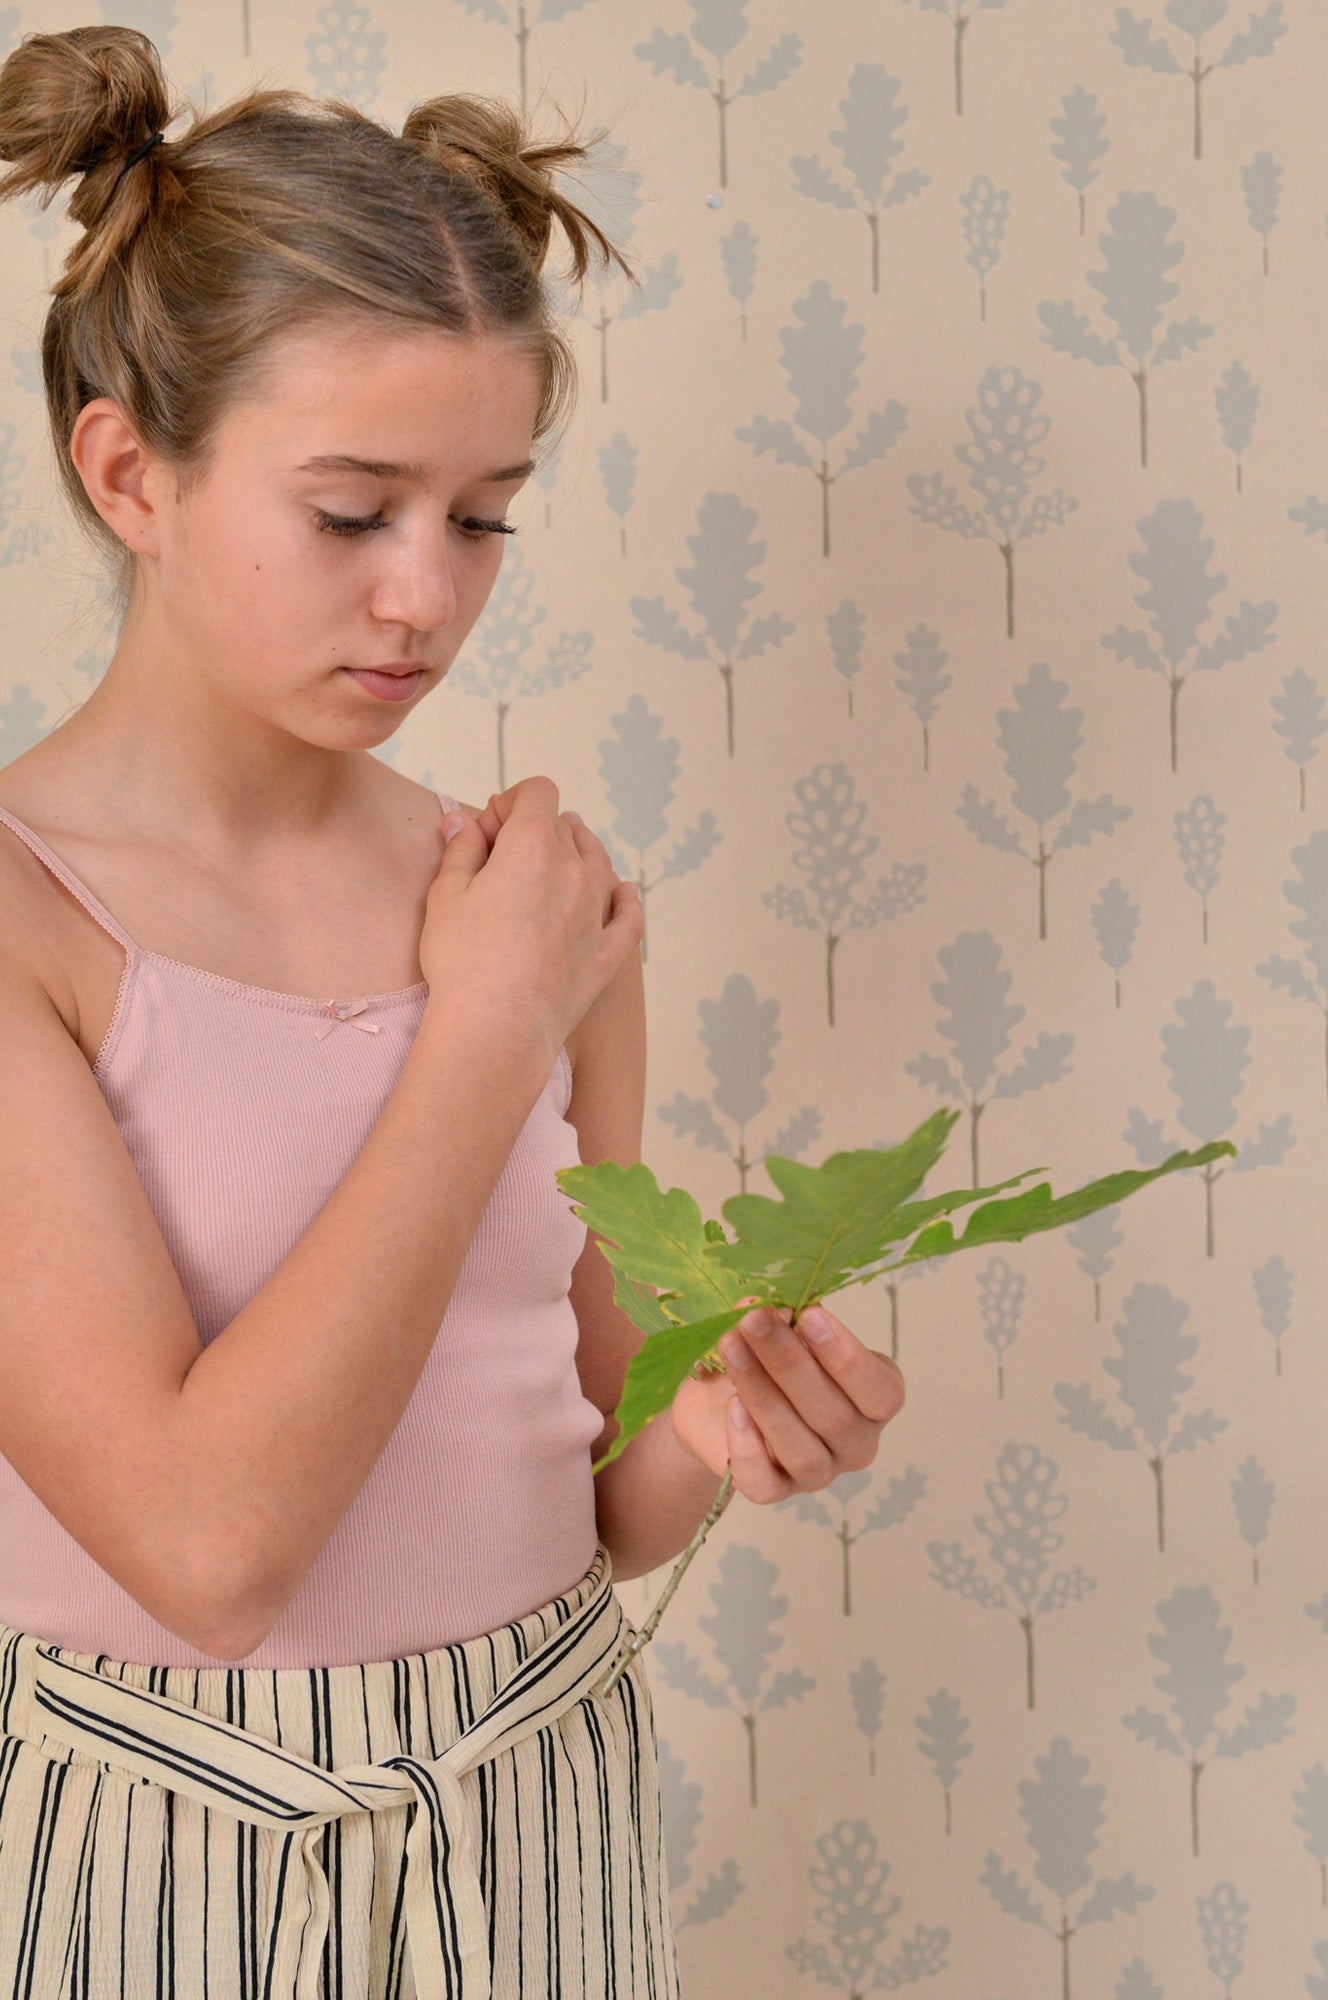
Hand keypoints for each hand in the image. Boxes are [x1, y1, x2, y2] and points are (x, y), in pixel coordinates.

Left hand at [668, 1298, 905, 1500]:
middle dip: (789, 1363)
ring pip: (801, 1451)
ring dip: (762, 1395)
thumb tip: (764, 1304)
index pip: (882, 1392)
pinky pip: (766, 1485)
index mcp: (876, 1398)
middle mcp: (856, 1443)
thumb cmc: (770, 1354)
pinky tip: (732, 1406)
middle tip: (753, 1321)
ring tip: (731, 1348)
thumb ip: (786, 1318)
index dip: (847, 1357)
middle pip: (834, 1416)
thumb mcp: (785, 1329)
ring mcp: (819, 1473)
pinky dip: (748, 1447)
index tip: (809, 1316)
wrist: (719, 1398)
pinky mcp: (776, 1490)